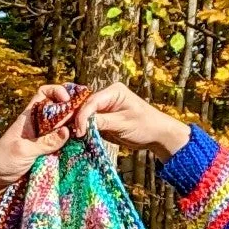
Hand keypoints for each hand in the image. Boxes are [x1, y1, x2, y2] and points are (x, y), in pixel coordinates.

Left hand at [0, 84, 83, 193]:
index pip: (45, 93)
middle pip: (60, 109)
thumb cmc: (1, 161)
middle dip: (73, 110)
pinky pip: (63, 145)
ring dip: (74, 128)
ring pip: (64, 127)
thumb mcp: (24, 150)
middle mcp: (38, 125)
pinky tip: (82, 147)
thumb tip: (68, 131)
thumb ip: (46, 142)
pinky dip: (72, 144)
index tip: (68, 100)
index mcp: (29, 117)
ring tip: (87, 133)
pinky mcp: (46, 154)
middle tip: (85, 120)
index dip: (58, 91)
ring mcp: (43, 139)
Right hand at [70, 82, 191, 160]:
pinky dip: (85, 130)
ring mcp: (105, 108)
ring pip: (86, 115)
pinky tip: (80, 137)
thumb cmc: (145, 125)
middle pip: (86, 107)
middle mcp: (107, 97)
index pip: (91, 102)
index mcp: (113, 91)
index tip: (79, 131)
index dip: (83, 117)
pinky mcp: (104, 118)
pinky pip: (90, 123)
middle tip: (71, 134)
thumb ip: (103, 122)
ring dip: (80, 125)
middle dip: (78, 120)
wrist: (157, 134)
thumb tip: (82, 124)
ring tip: (73, 136)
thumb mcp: (123, 124)